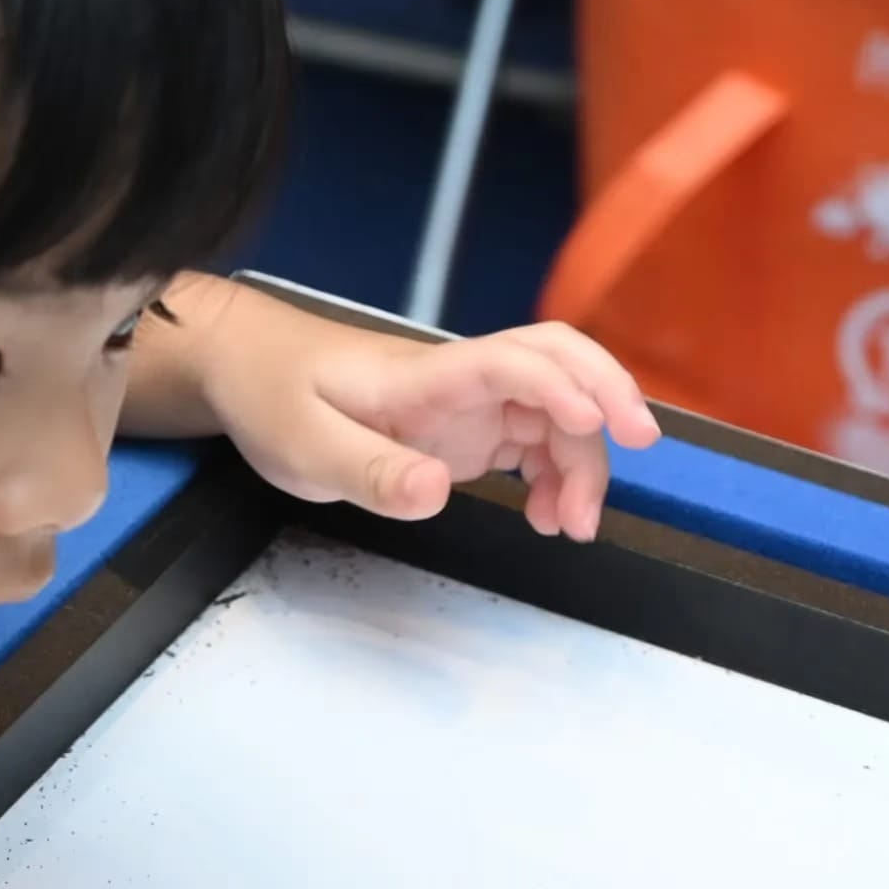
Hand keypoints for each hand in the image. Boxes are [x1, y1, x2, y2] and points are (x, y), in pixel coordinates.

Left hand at [184, 284, 661, 540]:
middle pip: (559, 365)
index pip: (514, 361)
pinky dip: (556, 476)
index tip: (599, 429)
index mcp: (427, 375)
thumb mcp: (304, 447)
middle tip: (641, 447)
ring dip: (582, 461)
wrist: (248, 370)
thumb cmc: (274, 396)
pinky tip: (546, 516)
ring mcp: (469, 402)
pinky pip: (534, 440)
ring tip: (572, 527)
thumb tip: (437, 493)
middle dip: (609, 394)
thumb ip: (370, 472)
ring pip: (556, 412)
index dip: (564, 387)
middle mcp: (461, 380)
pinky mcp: (466, 427)